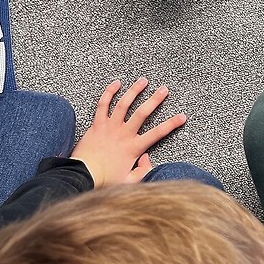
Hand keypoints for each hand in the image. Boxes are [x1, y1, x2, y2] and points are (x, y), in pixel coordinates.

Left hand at [70, 78, 186, 187]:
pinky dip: (109, 92)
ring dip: (134, 91)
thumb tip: (147, 159)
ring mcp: (110, 127)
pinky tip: (116, 83)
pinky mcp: (97, 125)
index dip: (172, 124)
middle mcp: (124, 134)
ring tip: (143, 81)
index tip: (182, 116)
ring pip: (124, 104)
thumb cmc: (104, 180)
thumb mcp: (129, 182)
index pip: (158, 133)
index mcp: (134, 147)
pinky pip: (103, 105)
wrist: (82, 175)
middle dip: (155, 99)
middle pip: (142, 113)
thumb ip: (143, 171)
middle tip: (164, 89)